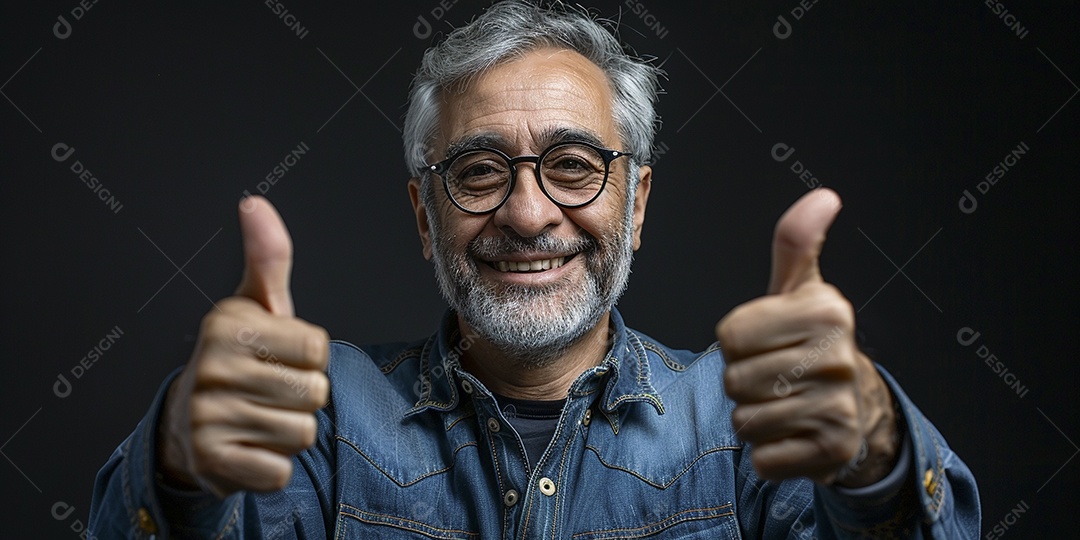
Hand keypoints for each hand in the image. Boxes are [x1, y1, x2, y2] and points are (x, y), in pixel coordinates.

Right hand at [158, 196, 329, 495]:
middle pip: (315, 392)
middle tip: (267, 393)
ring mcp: (206, 416)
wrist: (187, 426)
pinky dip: (272, 466)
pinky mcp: (211, 461)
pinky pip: (280, 470)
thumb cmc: (240, 358)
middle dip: (302, 398)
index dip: (309, 359)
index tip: (278, 357)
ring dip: (288, 432)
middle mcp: (212, 366)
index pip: (318, 348)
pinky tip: (247, 449)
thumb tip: (254, 201)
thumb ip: (267, 257)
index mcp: (228, 324)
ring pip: (302, 432)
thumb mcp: (256, 306)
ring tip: (256, 419)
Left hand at [717, 188, 897, 486]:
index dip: (738, 343)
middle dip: (743, 383)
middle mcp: (839, 357)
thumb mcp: (800, 289)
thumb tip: (823, 196)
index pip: (729, 336)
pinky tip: (794, 436)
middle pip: (734, 380)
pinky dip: (769, 454)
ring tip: (785, 405)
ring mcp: (839, 408)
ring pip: (745, 421)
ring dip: (755, 418)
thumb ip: (797, 242)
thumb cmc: (812, 342)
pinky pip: (763, 459)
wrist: (859, 409)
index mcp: (827, 311)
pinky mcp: (833, 452)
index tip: (768, 342)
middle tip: (776, 377)